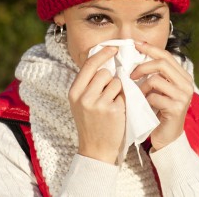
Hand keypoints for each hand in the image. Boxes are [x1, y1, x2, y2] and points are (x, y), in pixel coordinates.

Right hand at [68, 47, 125, 163]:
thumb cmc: (91, 124)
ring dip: (119, 90)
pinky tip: (118, 112)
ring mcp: (98, 104)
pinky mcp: (112, 110)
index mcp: (74, 92)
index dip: (102, 54)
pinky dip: (124, 100)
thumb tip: (104, 61)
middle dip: (111, 79)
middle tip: (109, 94)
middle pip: (105, 73)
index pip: (89, 65)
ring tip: (112, 105)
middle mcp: (84, 96)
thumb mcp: (81, 103)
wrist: (95, 150)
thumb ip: (89, 84)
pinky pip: (124, 94)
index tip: (113, 48)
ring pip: (116, 82)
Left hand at [130, 42, 193, 150]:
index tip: (135, 44)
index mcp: (183, 76)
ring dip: (142, 87)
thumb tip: (137, 54)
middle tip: (130, 74)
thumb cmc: (160, 111)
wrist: (168, 137)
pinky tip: (144, 106)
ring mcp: (183, 96)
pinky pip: (154, 97)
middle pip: (162, 63)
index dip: (150, 48)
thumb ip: (155, 75)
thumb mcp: (159, 89)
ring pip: (155, 80)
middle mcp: (187, 84)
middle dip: (142, 66)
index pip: (167, 55)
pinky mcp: (177, 108)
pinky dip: (144, 100)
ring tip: (139, 95)